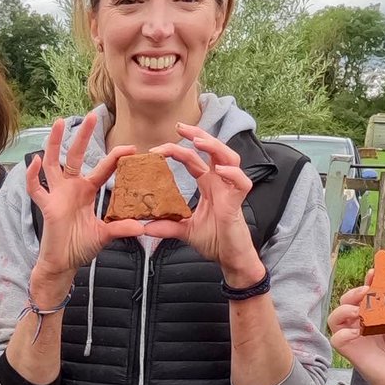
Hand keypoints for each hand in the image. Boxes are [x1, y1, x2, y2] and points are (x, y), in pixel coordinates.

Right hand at [26, 112, 143, 302]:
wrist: (63, 263)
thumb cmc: (81, 247)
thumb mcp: (104, 236)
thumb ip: (120, 229)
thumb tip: (142, 227)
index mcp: (87, 191)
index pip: (102, 169)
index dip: (115, 158)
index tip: (131, 149)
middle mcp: (71, 188)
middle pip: (76, 156)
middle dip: (83, 136)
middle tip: (92, 116)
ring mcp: (57, 194)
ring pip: (53, 163)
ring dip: (55, 143)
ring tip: (59, 123)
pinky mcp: (46, 206)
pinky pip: (35, 189)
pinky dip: (33, 176)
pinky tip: (34, 161)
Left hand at [146, 124, 259, 278]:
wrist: (230, 258)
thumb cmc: (214, 241)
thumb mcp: (184, 232)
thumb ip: (166, 227)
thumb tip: (144, 227)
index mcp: (208, 184)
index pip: (194, 159)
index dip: (179, 149)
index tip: (157, 148)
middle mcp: (220, 183)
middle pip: (214, 149)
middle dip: (198, 135)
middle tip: (180, 126)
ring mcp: (230, 190)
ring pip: (230, 158)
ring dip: (215, 147)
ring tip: (199, 141)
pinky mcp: (238, 203)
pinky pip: (241, 183)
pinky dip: (232, 174)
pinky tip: (219, 170)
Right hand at [328, 271, 384, 384]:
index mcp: (373, 314)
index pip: (366, 293)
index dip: (368, 282)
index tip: (376, 273)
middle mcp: (359, 322)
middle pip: (346, 301)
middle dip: (354, 292)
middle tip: (367, 292)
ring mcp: (352, 336)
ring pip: (335, 316)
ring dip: (344, 309)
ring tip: (358, 312)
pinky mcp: (348, 350)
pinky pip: (336, 338)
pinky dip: (343, 333)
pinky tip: (357, 333)